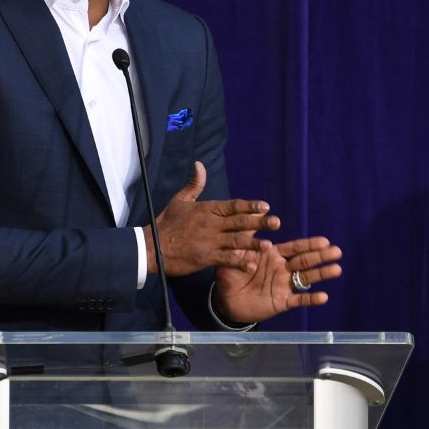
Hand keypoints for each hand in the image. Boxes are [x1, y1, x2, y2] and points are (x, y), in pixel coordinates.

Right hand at [149, 161, 279, 275]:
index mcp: (206, 209)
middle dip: (259, 222)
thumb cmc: (166, 223)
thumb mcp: (180, 200)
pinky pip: (225, 259)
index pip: (232, 205)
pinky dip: (238, 262)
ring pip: (235, 241)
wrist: (151, 247)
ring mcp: (208, 241)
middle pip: (239, 222)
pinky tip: (251, 264)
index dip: (250, 205)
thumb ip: (194, 184)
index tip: (266, 206)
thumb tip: (199, 164)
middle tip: (277, 222)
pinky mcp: (204, 257)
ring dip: (253, 243)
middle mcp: (210, 224)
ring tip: (269, 245)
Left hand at [213, 236, 342, 323]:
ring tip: (336, 269)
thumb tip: (258, 211)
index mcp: (274, 255)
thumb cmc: (230, 272)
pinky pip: (298, 300)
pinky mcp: (281, 302)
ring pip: (306, 279)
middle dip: (321, 256)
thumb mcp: (236, 250)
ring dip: (322, 274)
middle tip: (337, 251)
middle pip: (305, 261)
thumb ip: (248, 233)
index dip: (310, 245)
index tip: (325, 240)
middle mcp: (283, 269)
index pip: (295, 248)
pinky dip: (310, 299)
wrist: (224, 299)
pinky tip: (323, 297)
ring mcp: (284, 286)